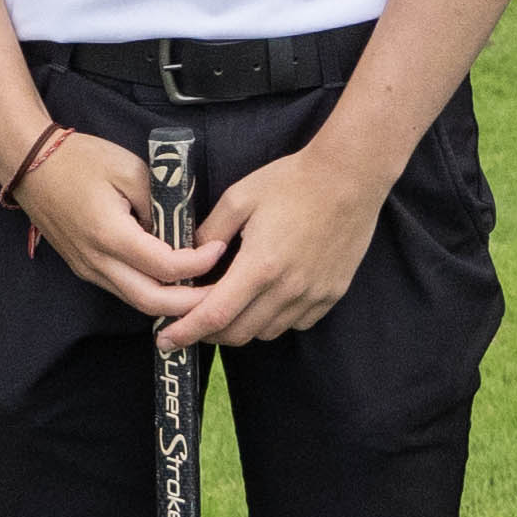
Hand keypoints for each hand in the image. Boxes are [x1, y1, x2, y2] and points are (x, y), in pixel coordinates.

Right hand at [3, 121, 217, 321]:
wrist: (30, 165)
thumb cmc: (79, 160)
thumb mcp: (130, 168)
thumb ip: (161, 201)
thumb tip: (182, 229)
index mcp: (108, 233)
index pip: (164, 265)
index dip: (197, 263)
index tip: (219, 248)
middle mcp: (96, 260)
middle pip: (151, 301)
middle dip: (190, 304)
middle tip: (220, 293)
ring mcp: (88, 268)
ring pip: (137, 302)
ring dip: (171, 304)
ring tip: (202, 291)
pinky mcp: (85, 268)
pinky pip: (124, 290)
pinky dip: (152, 293)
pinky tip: (173, 282)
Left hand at [159, 137, 390, 350]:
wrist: (350, 176)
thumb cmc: (292, 181)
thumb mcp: (239, 198)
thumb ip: (209, 232)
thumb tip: (186, 258)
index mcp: (260, 266)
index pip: (215, 315)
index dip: (186, 332)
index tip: (165, 340)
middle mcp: (288, 289)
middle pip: (239, 333)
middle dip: (209, 334)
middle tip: (192, 323)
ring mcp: (314, 295)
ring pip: (267, 332)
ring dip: (242, 327)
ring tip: (229, 309)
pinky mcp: (332, 294)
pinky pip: (296, 323)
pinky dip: (274, 320)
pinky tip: (266, 299)